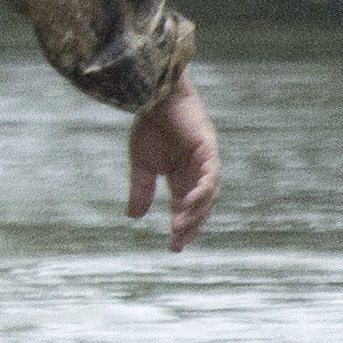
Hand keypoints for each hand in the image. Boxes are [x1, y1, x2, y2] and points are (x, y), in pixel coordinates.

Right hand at [126, 83, 220, 250]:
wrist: (155, 94)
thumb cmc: (150, 124)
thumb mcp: (141, 164)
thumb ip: (141, 190)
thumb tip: (132, 218)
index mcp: (183, 176)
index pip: (186, 208)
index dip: (182, 227)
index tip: (172, 248)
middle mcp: (198, 172)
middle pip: (201, 206)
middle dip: (191, 225)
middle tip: (178, 242)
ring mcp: (206, 161)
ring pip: (208, 195)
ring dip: (195, 212)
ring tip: (179, 227)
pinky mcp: (208, 149)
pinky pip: (210, 176)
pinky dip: (202, 190)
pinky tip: (190, 203)